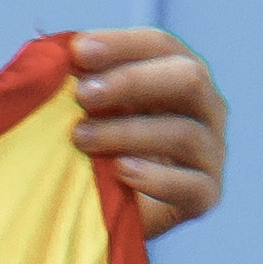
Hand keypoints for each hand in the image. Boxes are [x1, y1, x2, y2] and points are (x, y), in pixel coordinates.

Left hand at [68, 27, 226, 233]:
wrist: (107, 219)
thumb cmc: (93, 152)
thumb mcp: (89, 112)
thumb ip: (79, 83)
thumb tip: (52, 54)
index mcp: (179, 75)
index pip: (160, 46)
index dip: (121, 44)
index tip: (77, 51)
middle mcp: (206, 108)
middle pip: (187, 78)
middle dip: (132, 81)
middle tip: (82, 94)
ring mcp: (211, 152)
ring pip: (183, 133)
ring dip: (128, 132)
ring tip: (81, 138)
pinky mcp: (206, 195)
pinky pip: (189, 185)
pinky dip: (154, 178)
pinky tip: (120, 172)